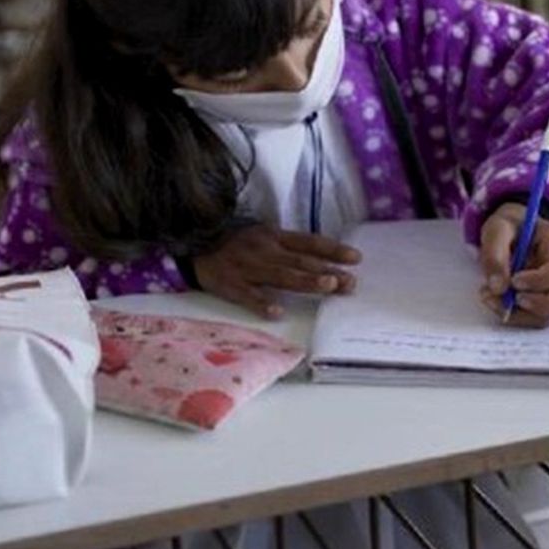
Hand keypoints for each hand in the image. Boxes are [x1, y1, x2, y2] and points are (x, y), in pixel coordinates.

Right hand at [193, 225, 360, 318]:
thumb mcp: (264, 237)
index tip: (356, 258)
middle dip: (327, 272)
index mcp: (274, 236)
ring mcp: (246, 267)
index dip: (332, 250)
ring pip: (280, 276)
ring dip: (305, 281)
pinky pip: (246, 295)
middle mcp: (263, 250)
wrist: (193, 243)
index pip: (309, 243)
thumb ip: (291, 249)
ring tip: (328, 286)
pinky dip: (261, 303)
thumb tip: (325, 264)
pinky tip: (276, 312)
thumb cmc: (236, 243)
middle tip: (350, 282)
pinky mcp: (228, 284)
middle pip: (300, 262)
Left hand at [479, 202, 548, 328]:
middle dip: (537, 305)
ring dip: (520, 314)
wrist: (513, 231)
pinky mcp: (548, 303)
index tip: (514, 280)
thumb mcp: (498, 228)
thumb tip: (497, 288)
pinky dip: (516, 316)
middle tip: (509, 296)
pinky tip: (497, 301)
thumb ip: (494, 254)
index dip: (541, 281)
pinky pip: (538, 319)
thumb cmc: (511, 226)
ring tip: (492, 297)